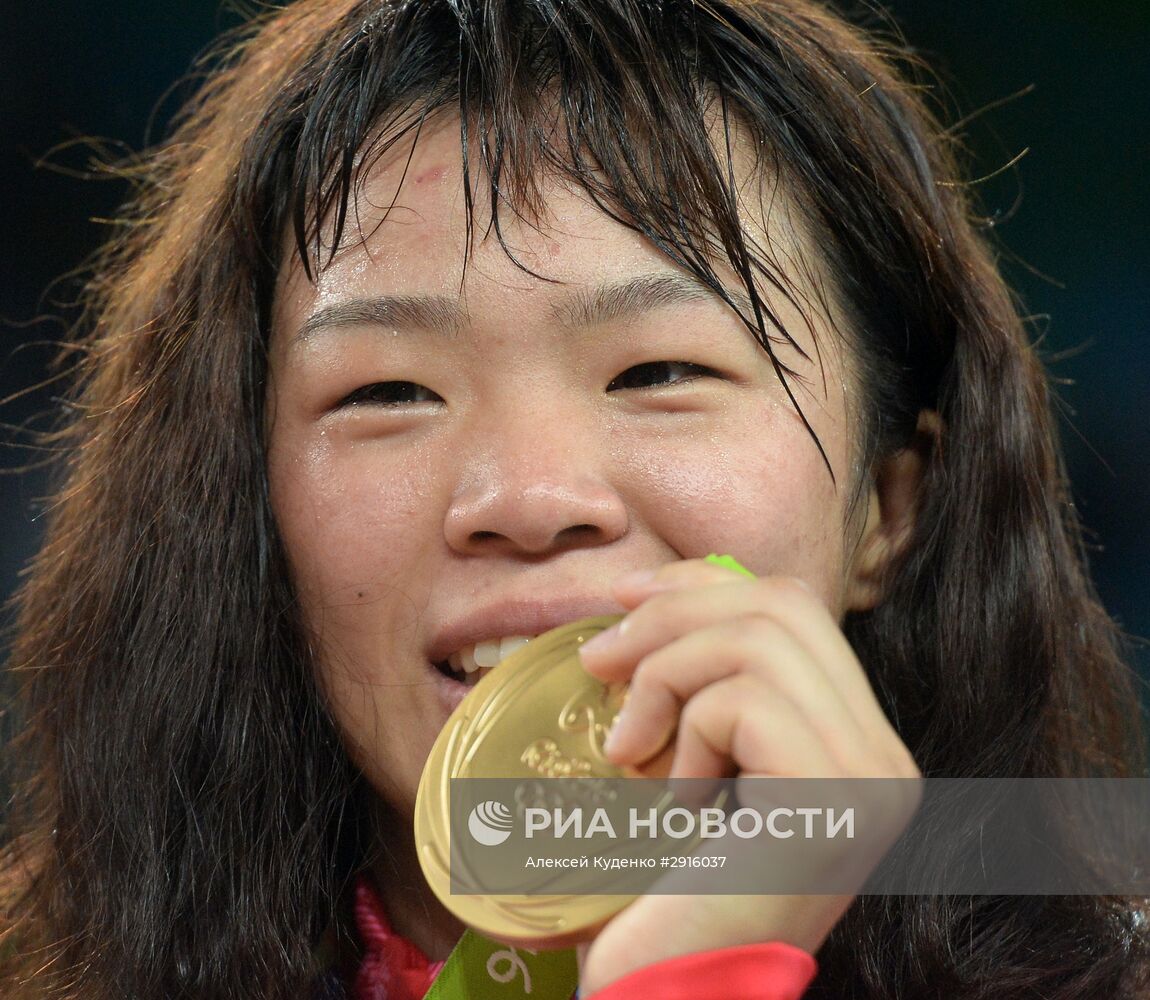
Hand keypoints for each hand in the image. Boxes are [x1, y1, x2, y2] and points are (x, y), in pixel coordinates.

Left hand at [574, 558, 920, 993]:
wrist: (677, 994)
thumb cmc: (674, 888)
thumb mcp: (698, 763)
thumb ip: (708, 689)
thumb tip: (642, 599)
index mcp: (859, 742)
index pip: (797, 608)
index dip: (708, 582)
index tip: (626, 597)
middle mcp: (886, 756)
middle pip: (781, 606)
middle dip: (673, 611)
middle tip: (596, 658)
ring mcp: (870, 777)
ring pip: (757, 641)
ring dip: (664, 676)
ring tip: (626, 747)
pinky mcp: (831, 796)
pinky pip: (741, 702)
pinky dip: (685, 735)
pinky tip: (675, 800)